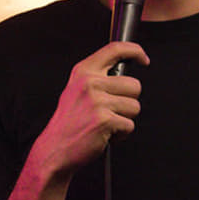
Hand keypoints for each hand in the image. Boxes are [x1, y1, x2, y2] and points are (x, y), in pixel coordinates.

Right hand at [29, 41, 148, 179]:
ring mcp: (97, 101)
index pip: (115, 50)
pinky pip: (129, 125)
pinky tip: (104, 135)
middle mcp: (89, 83)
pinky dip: (121, 134)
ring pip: (135, 107)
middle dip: (129, 101)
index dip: (135, 51)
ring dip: (125, 119)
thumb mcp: (76, 90)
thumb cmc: (68, 123)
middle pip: (134, 85)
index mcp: (83, 71)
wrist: (54, 149)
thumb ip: (97, 78)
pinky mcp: (104, 120)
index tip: (144, 59)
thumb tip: (123, 73)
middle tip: (111, 111)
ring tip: (105, 124)